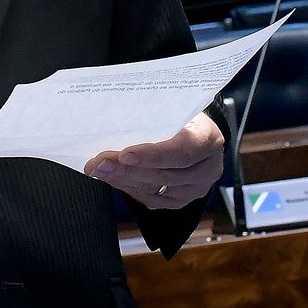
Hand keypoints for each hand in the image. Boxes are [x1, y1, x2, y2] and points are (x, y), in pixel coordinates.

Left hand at [85, 113, 223, 209]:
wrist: (193, 129)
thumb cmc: (179, 113)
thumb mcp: (172, 106)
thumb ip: (150, 114)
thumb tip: (111, 116)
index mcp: (209, 138)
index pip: (183, 151)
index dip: (153, 155)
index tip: (124, 154)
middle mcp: (208, 168)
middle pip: (165, 174)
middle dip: (126, 169)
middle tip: (98, 162)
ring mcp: (196, 188)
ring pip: (154, 188)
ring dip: (121, 179)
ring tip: (98, 169)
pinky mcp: (181, 200)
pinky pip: (151, 198)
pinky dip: (127, 187)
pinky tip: (110, 176)